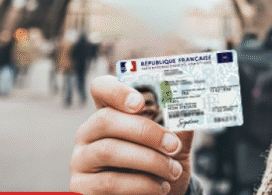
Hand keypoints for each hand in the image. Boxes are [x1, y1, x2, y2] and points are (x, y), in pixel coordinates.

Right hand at [70, 74, 193, 194]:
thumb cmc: (159, 164)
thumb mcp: (171, 142)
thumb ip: (178, 124)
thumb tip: (190, 107)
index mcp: (108, 112)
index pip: (101, 88)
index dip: (117, 91)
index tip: (140, 102)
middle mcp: (88, 133)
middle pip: (107, 120)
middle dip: (145, 131)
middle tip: (173, 145)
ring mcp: (81, 159)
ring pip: (109, 151)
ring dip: (148, 161)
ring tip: (173, 171)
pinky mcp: (82, 186)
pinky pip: (110, 182)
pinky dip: (140, 185)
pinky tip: (159, 188)